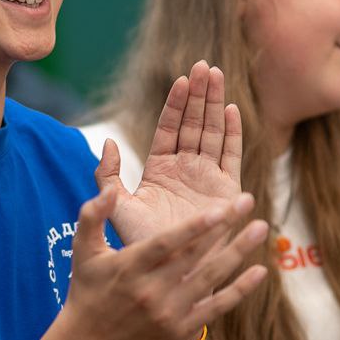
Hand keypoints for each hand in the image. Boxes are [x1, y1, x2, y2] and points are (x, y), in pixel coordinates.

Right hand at [62, 186, 267, 339]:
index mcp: (129, 267)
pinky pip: (216, 307)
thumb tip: (110, 189)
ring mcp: (168, 312)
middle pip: (196, 256)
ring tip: (260, 228)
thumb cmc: (89, 287)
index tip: (219, 209)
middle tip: (249, 201)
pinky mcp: (180, 328)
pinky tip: (260, 271)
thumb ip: (93, 215)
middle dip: (225, 228)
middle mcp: (151, 291)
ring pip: (211, 278)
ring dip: (238, 252)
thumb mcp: (83, 249)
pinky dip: (240, 290)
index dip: (194, 228)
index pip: (167, 244)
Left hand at [97, 61, 241, 245]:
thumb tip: (107, 141)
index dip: (175, 104)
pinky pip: (231, 157)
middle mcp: (186, 169)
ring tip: (217, 76)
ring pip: (213, 133)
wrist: (167, 273)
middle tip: (203, 66)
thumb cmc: (140, 245)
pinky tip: (232, 110)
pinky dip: (233, 134)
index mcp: (160, 169)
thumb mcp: (117, 206)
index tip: (181, 79)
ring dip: (215, 105)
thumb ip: (107, 175)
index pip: (169, 128)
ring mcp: (207, 178)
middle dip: (199, 95)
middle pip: (194, 124)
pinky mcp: (227, 192)